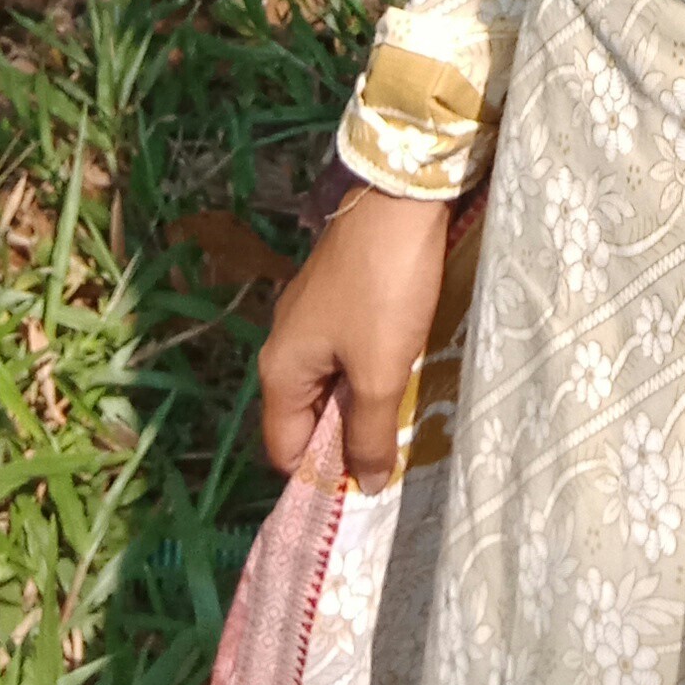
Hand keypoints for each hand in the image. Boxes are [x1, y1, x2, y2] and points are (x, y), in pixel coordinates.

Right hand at [258, 180, 452, 487]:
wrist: (400, 198)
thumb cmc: (384, 289)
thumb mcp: (381, 371)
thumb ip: (371, 432)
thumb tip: (367, 485)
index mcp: (280, 369)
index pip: (286, 449)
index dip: (322, 473)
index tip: (368, 484)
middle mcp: (284, 344)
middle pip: (307, 417)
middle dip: (347, 438)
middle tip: (395, 452)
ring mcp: (310, 315)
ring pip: (332, 383)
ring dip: (364, 402)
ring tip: (405, 414)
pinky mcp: (338, 293)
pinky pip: (348, 352)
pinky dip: (371, 368)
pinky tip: (404, 368)